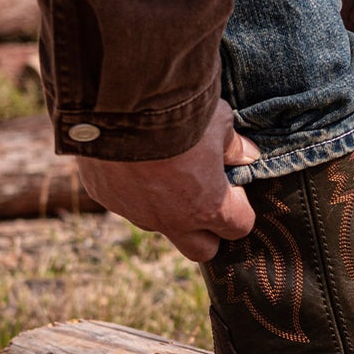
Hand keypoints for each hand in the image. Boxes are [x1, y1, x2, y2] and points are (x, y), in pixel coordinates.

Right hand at [73, 98, 259, 261]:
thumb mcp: (218, 120)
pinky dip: (131, 187)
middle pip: (201, 249)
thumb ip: (233, 145)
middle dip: (208, 230)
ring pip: (157, 225)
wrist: (121, 103)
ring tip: (162, 172)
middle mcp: (172, 220)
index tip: (232, 183)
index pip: (239, 226)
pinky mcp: (106, 198)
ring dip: (166, 208)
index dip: (240, 206)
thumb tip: (247, 155)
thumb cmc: (181, 114)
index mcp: (208, 206)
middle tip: (206, 195)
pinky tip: (130, 159)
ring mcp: (136, 213)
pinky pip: (123, 202)